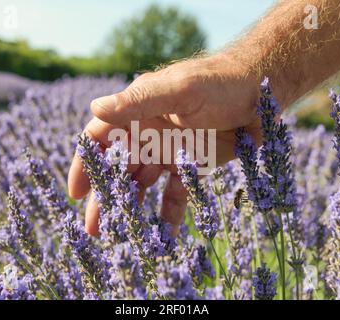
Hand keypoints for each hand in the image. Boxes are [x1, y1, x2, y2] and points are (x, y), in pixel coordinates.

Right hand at [68, 53, 261, 235]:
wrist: (262, 92)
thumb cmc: (220, 83)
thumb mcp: (180, 90)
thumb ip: (139, 101)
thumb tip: (95, 107)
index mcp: (139, 112)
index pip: (101, 139)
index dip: (85, 164)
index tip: (76, 193)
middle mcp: (149, 133)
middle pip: (119, 169)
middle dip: (106, 198)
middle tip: (95, 230)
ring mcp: (170, 151)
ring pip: (144, 185)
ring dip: (133, 209)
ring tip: (123, 238)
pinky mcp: (193, 165)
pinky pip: (176, 194)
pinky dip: (169, 214)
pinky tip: (165, 237)